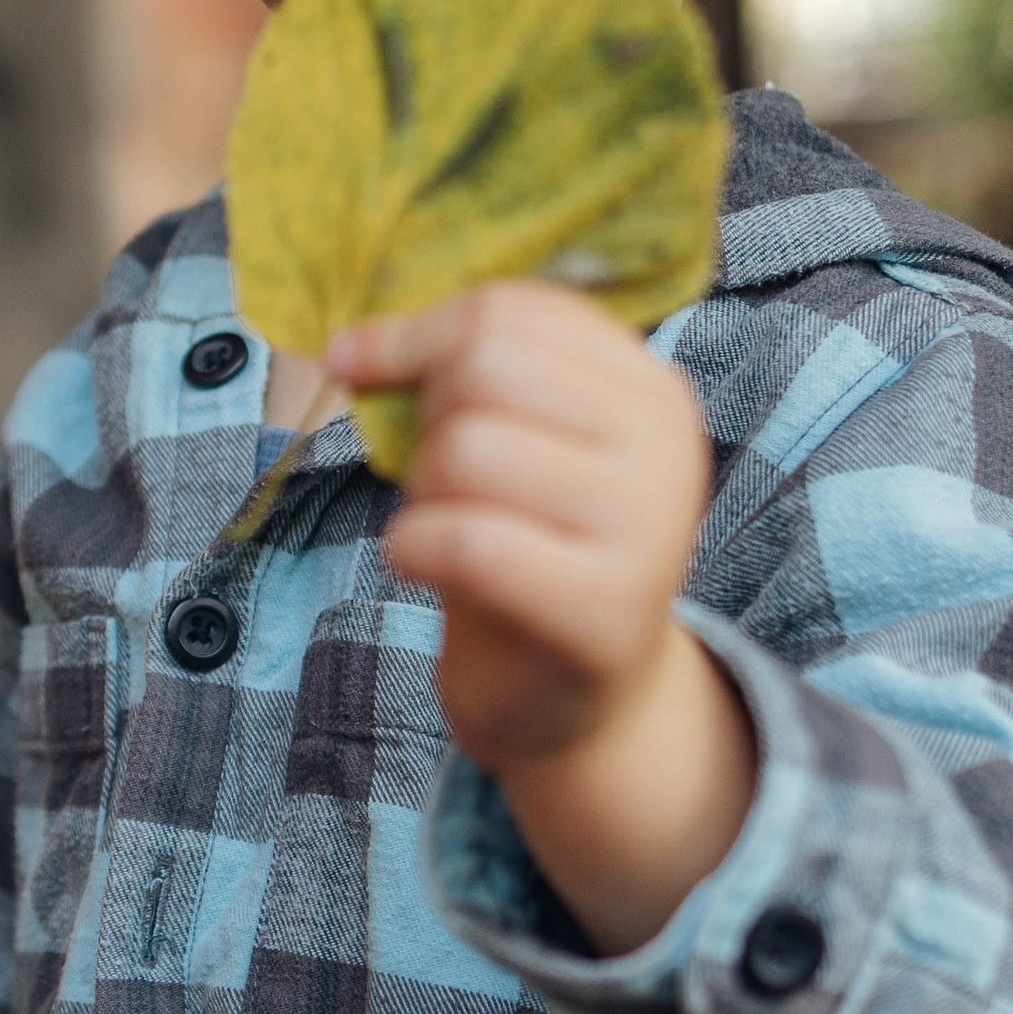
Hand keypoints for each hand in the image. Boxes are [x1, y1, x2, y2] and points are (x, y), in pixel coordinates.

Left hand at [326, 283, 754, 952]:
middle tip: (442, 488)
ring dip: (422, 494)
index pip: (510, 311)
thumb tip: (346, 347)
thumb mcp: (508, 444)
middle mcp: (666, 444)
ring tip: (450, 533)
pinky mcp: (609, 610)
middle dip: (428, 423)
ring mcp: (649, 526)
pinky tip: (424, 567)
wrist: (574, 702)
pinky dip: (414, 548)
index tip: (360, 368)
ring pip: (469, 449)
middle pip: (486, 368)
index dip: (415, 333)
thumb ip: (457, 375)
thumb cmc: (528, 555)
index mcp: (647, 387)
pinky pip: (470, 543)